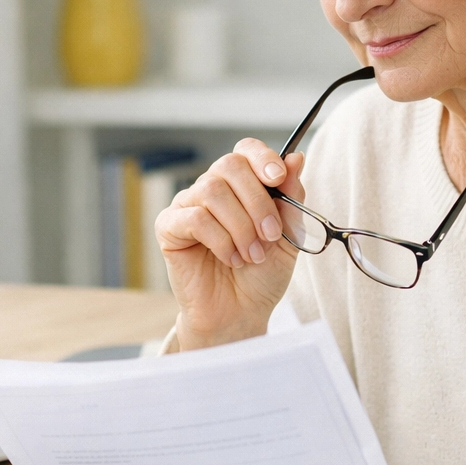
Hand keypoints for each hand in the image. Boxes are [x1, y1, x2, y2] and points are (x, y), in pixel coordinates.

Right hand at [155, 138, 305, 348]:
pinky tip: (230, 258)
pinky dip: (220, 240)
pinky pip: (194, 218)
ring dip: (240, 225)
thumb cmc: (262, 275)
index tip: (278, 178)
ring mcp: (188, 206)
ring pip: (212, 191)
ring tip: (251, 254)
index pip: (245, 151)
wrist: (240, 313)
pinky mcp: (169, 227)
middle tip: (271, 235)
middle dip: (257, 201)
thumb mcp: (288, 236)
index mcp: (241, 185)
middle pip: (229, 166)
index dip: (262, 157)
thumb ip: (291, 198)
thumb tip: (296, 158)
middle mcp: (212, 189)